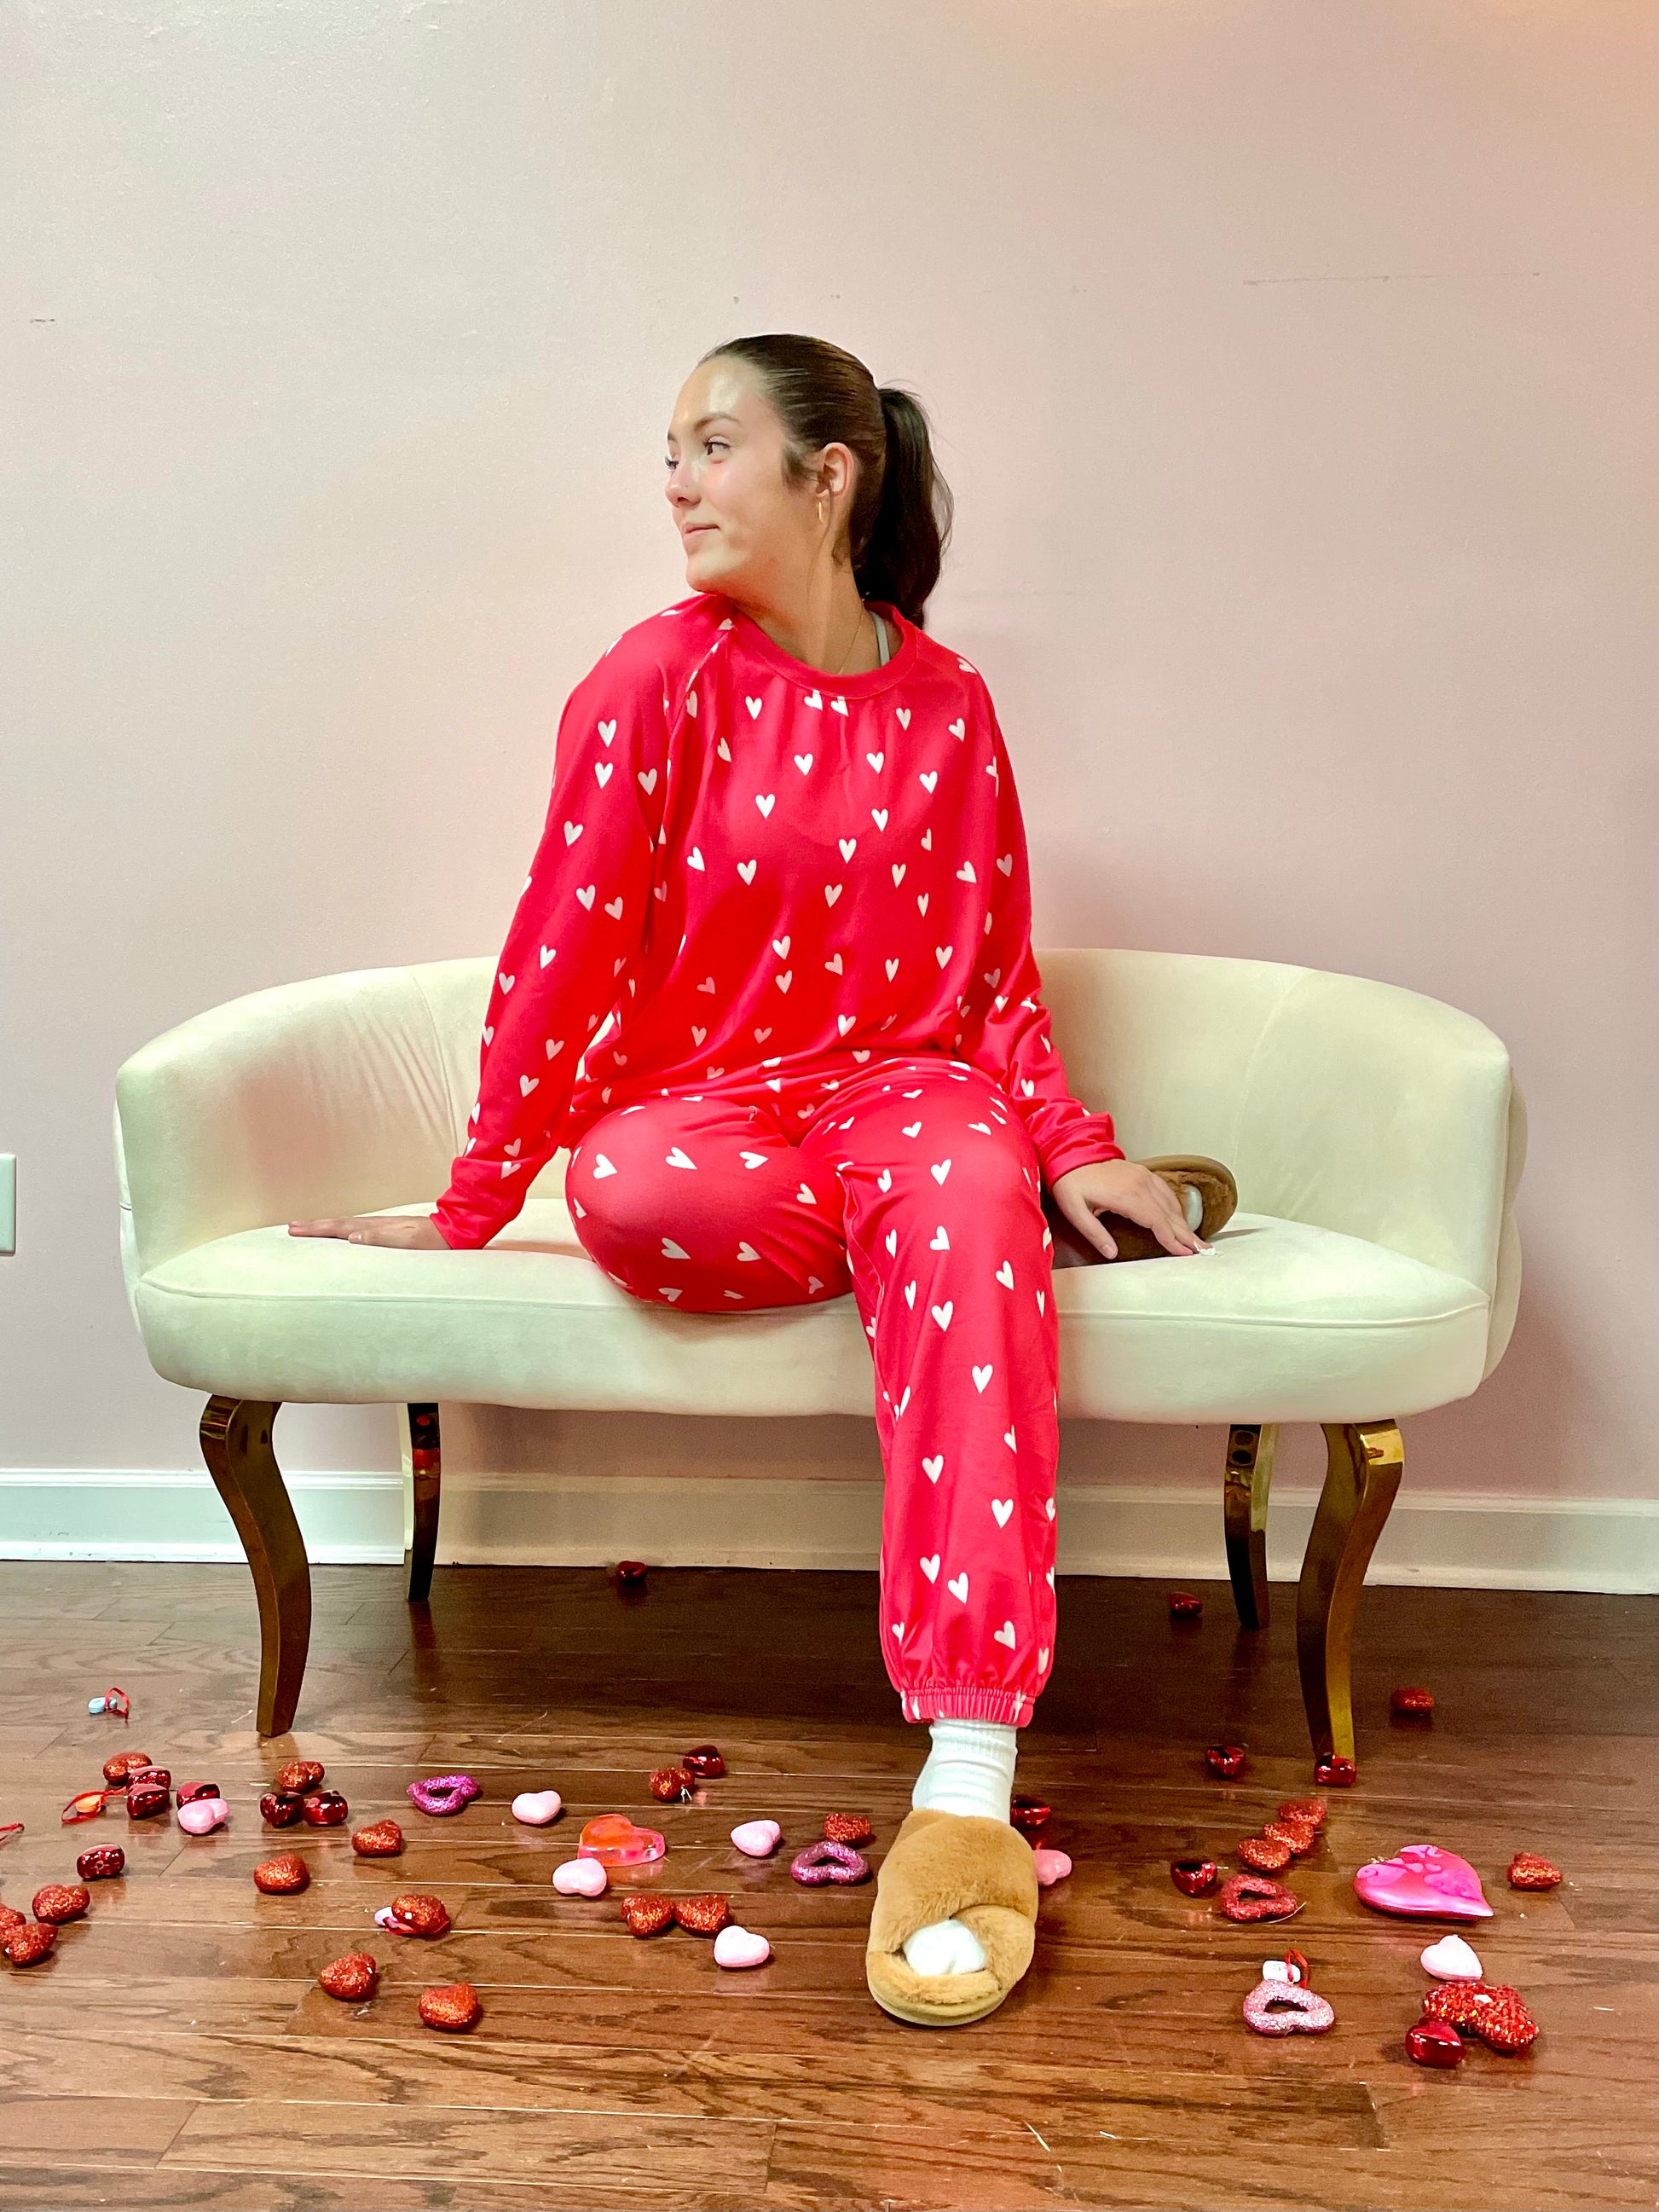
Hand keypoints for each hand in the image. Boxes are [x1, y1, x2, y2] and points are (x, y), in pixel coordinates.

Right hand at [287, 1215, 453, 1249]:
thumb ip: (379, 1238)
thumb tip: (351, 1237)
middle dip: (314, 1226)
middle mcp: (375, 1225)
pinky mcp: (388, 1230)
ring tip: (308, 1227)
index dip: (316, 1230)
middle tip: (291, 1227)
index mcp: (374, 1228)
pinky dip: (342, 1229)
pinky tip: (342, 1233)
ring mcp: (381, 1226)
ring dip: (325, 1226)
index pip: (338, 1229)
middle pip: (337, 1224)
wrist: (452, 1231)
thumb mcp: (406, 1241)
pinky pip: (357, 1229)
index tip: (294, 1230)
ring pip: (346, 1225)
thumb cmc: (431, 1241)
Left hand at [1049, 1160, 1207, 1260]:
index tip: (1184, 1253)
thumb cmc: (1071, 1183)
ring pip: (1170, 1203)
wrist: (1070, 1154)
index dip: (1171, 1239)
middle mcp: (1140, 1184)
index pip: (1157, 1222)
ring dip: (1184, 1222)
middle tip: (1202, 1251)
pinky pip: (1165, 1192)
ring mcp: (1143, 1176)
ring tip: (1195, 1240)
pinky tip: (1180, 1219)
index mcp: (1126, 1196)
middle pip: (1169, 1214)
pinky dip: (1175, 1207)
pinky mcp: (1142, 1173)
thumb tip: (1111, 1253)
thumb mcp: (1074, 1210)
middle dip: (1186, 1234)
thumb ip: (1094, 1233)